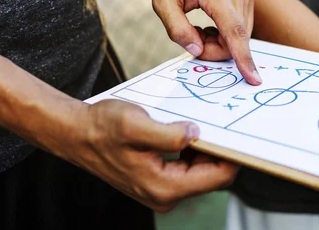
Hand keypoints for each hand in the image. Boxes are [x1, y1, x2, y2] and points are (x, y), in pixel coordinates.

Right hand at [68, 99, 237, 211]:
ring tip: (205, 124)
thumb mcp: (135, 124)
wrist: (76, 134)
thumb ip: (169, 134)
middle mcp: (165, 194)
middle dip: (221, 151)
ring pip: (201, 171)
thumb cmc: (101, 128)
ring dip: (206, 149)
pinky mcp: (158, 179)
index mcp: (164, 186)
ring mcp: (161, 189)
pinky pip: (187, 167)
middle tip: (225, 123)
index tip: (242, 135)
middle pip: (212, 176)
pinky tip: (188, 131)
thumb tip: (196, 134)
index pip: (216, 177)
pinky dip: (193, 150)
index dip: (233, 156)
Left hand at [150, 0, 260, 84]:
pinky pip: (241, 30)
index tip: (253, 78)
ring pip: (240, 38)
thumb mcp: (161, 3)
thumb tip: (197, 51)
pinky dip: (224, 35)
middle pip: (236, 41)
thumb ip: (177, 30)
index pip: (234, 32)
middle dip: (213, 50)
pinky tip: (209, 24)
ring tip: (198, 28)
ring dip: (218, 43)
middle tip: (191, 37)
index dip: (243, 58)